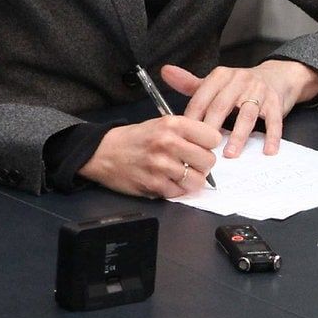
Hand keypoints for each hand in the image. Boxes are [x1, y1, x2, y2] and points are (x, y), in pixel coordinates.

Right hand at [79, 115, 218, 198]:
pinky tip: (166, 181)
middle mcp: (169, 143)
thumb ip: (188, 132)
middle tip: (190, 163)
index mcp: (173, 124)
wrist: (103, 152)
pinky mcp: (154, 184)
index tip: (201, 147)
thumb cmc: (135, 138)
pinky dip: (176, 190)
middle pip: (209, 161)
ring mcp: (161, 165)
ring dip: (191, 180)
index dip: (208, 145)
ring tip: (180, 174)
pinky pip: (180, 193)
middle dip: (202, 165)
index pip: (213, 138)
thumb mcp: (162, 124)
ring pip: (198, 180)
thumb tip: (213, 146)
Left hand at [160, 58, 317, 156]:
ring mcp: (260, 91)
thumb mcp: (216, 82)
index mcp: (221, 75)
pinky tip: (267, 151)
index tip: (184, 137)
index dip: (193, 117)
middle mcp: (240, 80)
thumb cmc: (240, 85)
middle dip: (211, 128)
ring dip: (239, 136)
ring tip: (230, 154)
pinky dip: (271, 137)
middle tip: (203, 150)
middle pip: (222, 105)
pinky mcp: (276, 103)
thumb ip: (190, 82)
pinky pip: (273, 121)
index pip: (202, 97)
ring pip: (247, 114)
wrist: (277, 76)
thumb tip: (165, 72)